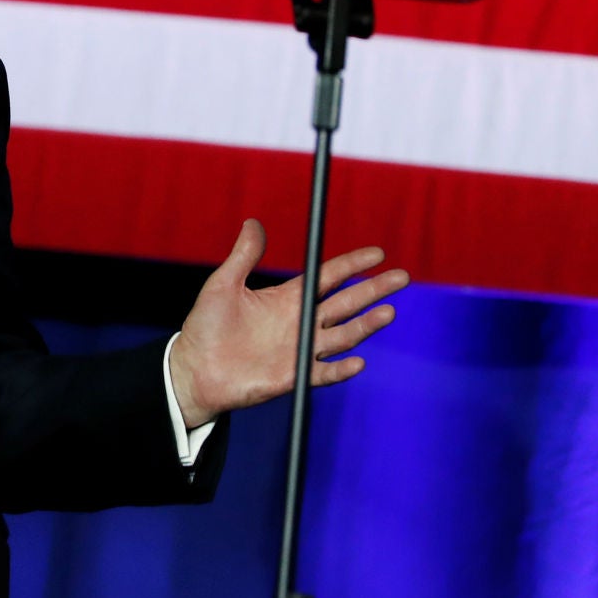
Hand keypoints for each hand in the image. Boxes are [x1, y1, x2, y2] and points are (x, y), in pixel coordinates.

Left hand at [167, 218, 407, 428]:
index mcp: (288, 297)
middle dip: (374, 290)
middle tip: (401, 277)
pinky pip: (324, 372)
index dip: (353, 264)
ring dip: (366, 325)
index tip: (378, 253)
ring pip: (343, 335)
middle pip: (346, 303)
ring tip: (389, 312)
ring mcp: (300, 349)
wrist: (195, 369)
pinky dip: (341, 368)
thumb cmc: (206, 327)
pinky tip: (358, 361)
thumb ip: (243, 256)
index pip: (329, 277)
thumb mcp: (223, 284)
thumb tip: (254, 222)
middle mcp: (301, 322)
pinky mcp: (294, 375)